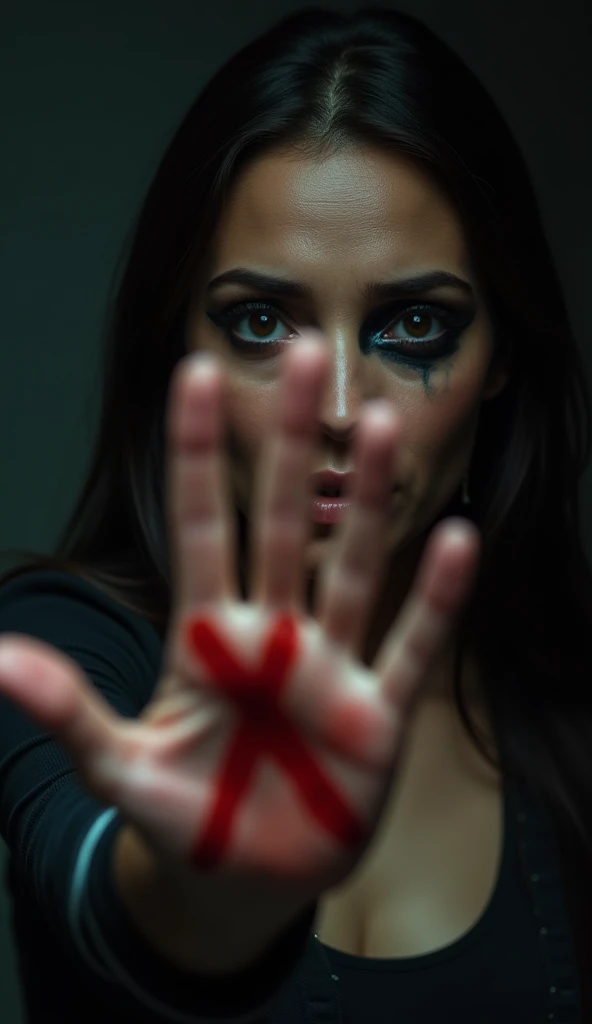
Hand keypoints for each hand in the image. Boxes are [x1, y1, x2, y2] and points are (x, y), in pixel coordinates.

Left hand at [0, 333, 479, 903]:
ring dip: (366, 500)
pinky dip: (433, 599)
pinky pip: (411, 648)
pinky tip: (456, 540)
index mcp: (205, 638)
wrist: (242, 881)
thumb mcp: (118, 766)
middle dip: (286, 442)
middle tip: (300, 353)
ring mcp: (329, 671)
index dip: (197, 452)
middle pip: (281, 522)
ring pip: (351, 568)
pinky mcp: (378, 718)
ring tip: (378, 425)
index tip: (194, 372)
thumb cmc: (183, 814)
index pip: (200, 525)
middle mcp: (273, 636)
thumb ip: (70, 710)